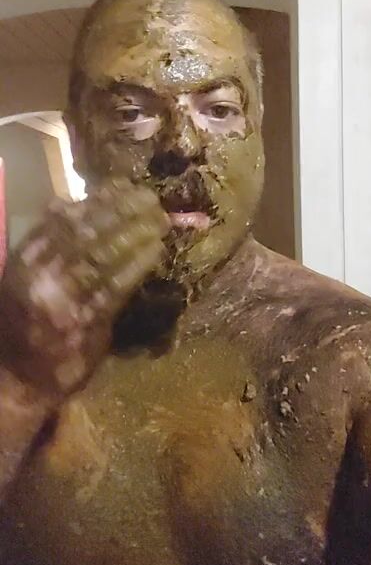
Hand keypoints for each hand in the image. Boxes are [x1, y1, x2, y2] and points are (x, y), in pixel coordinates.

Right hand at [0, 178, 168, 397]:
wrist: (17, 379)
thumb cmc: (27, 322)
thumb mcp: (26, 275)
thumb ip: (48, 242)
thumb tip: (72, 202)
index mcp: (26, 259)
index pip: (63, 218)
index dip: (98, 199)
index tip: (124, 185)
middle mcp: (40, 274)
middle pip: (86, 232)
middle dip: (122, 210)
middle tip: (150, 198)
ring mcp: (62, 300)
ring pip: (103, 256)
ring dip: (136, 234)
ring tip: (160, 220)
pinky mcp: (84, 324)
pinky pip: (116, 288)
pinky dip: (138, 265)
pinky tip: (156, 251)